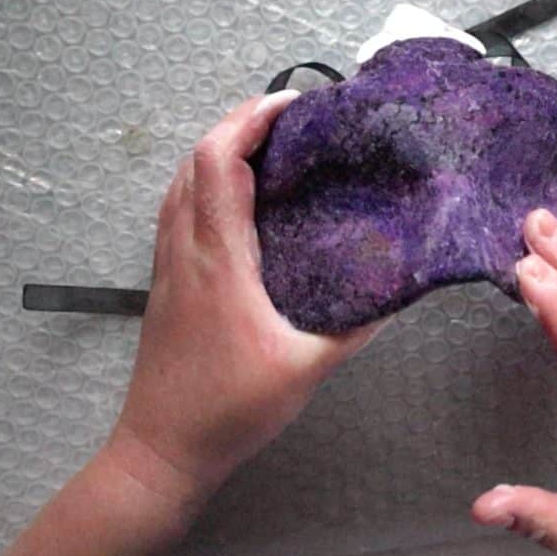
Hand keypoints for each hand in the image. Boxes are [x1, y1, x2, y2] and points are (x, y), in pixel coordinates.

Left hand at [109, 91, 378, 498]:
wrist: (161, 450)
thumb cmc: (228, 411)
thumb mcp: (305, 370)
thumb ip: (355, 330)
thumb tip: (395, 294)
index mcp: (218, 260)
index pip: (221, 163)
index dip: (252, 119)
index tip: (294, 104)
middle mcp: (185, 249)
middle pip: (196, 159)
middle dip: (238, 122)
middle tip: (289, 119)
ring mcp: (167, 263)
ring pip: (181, 181)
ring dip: (218, 150)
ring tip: (267, 146)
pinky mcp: (163, 280)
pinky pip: (177, 209)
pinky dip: (204, 182)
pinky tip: (234, 198)